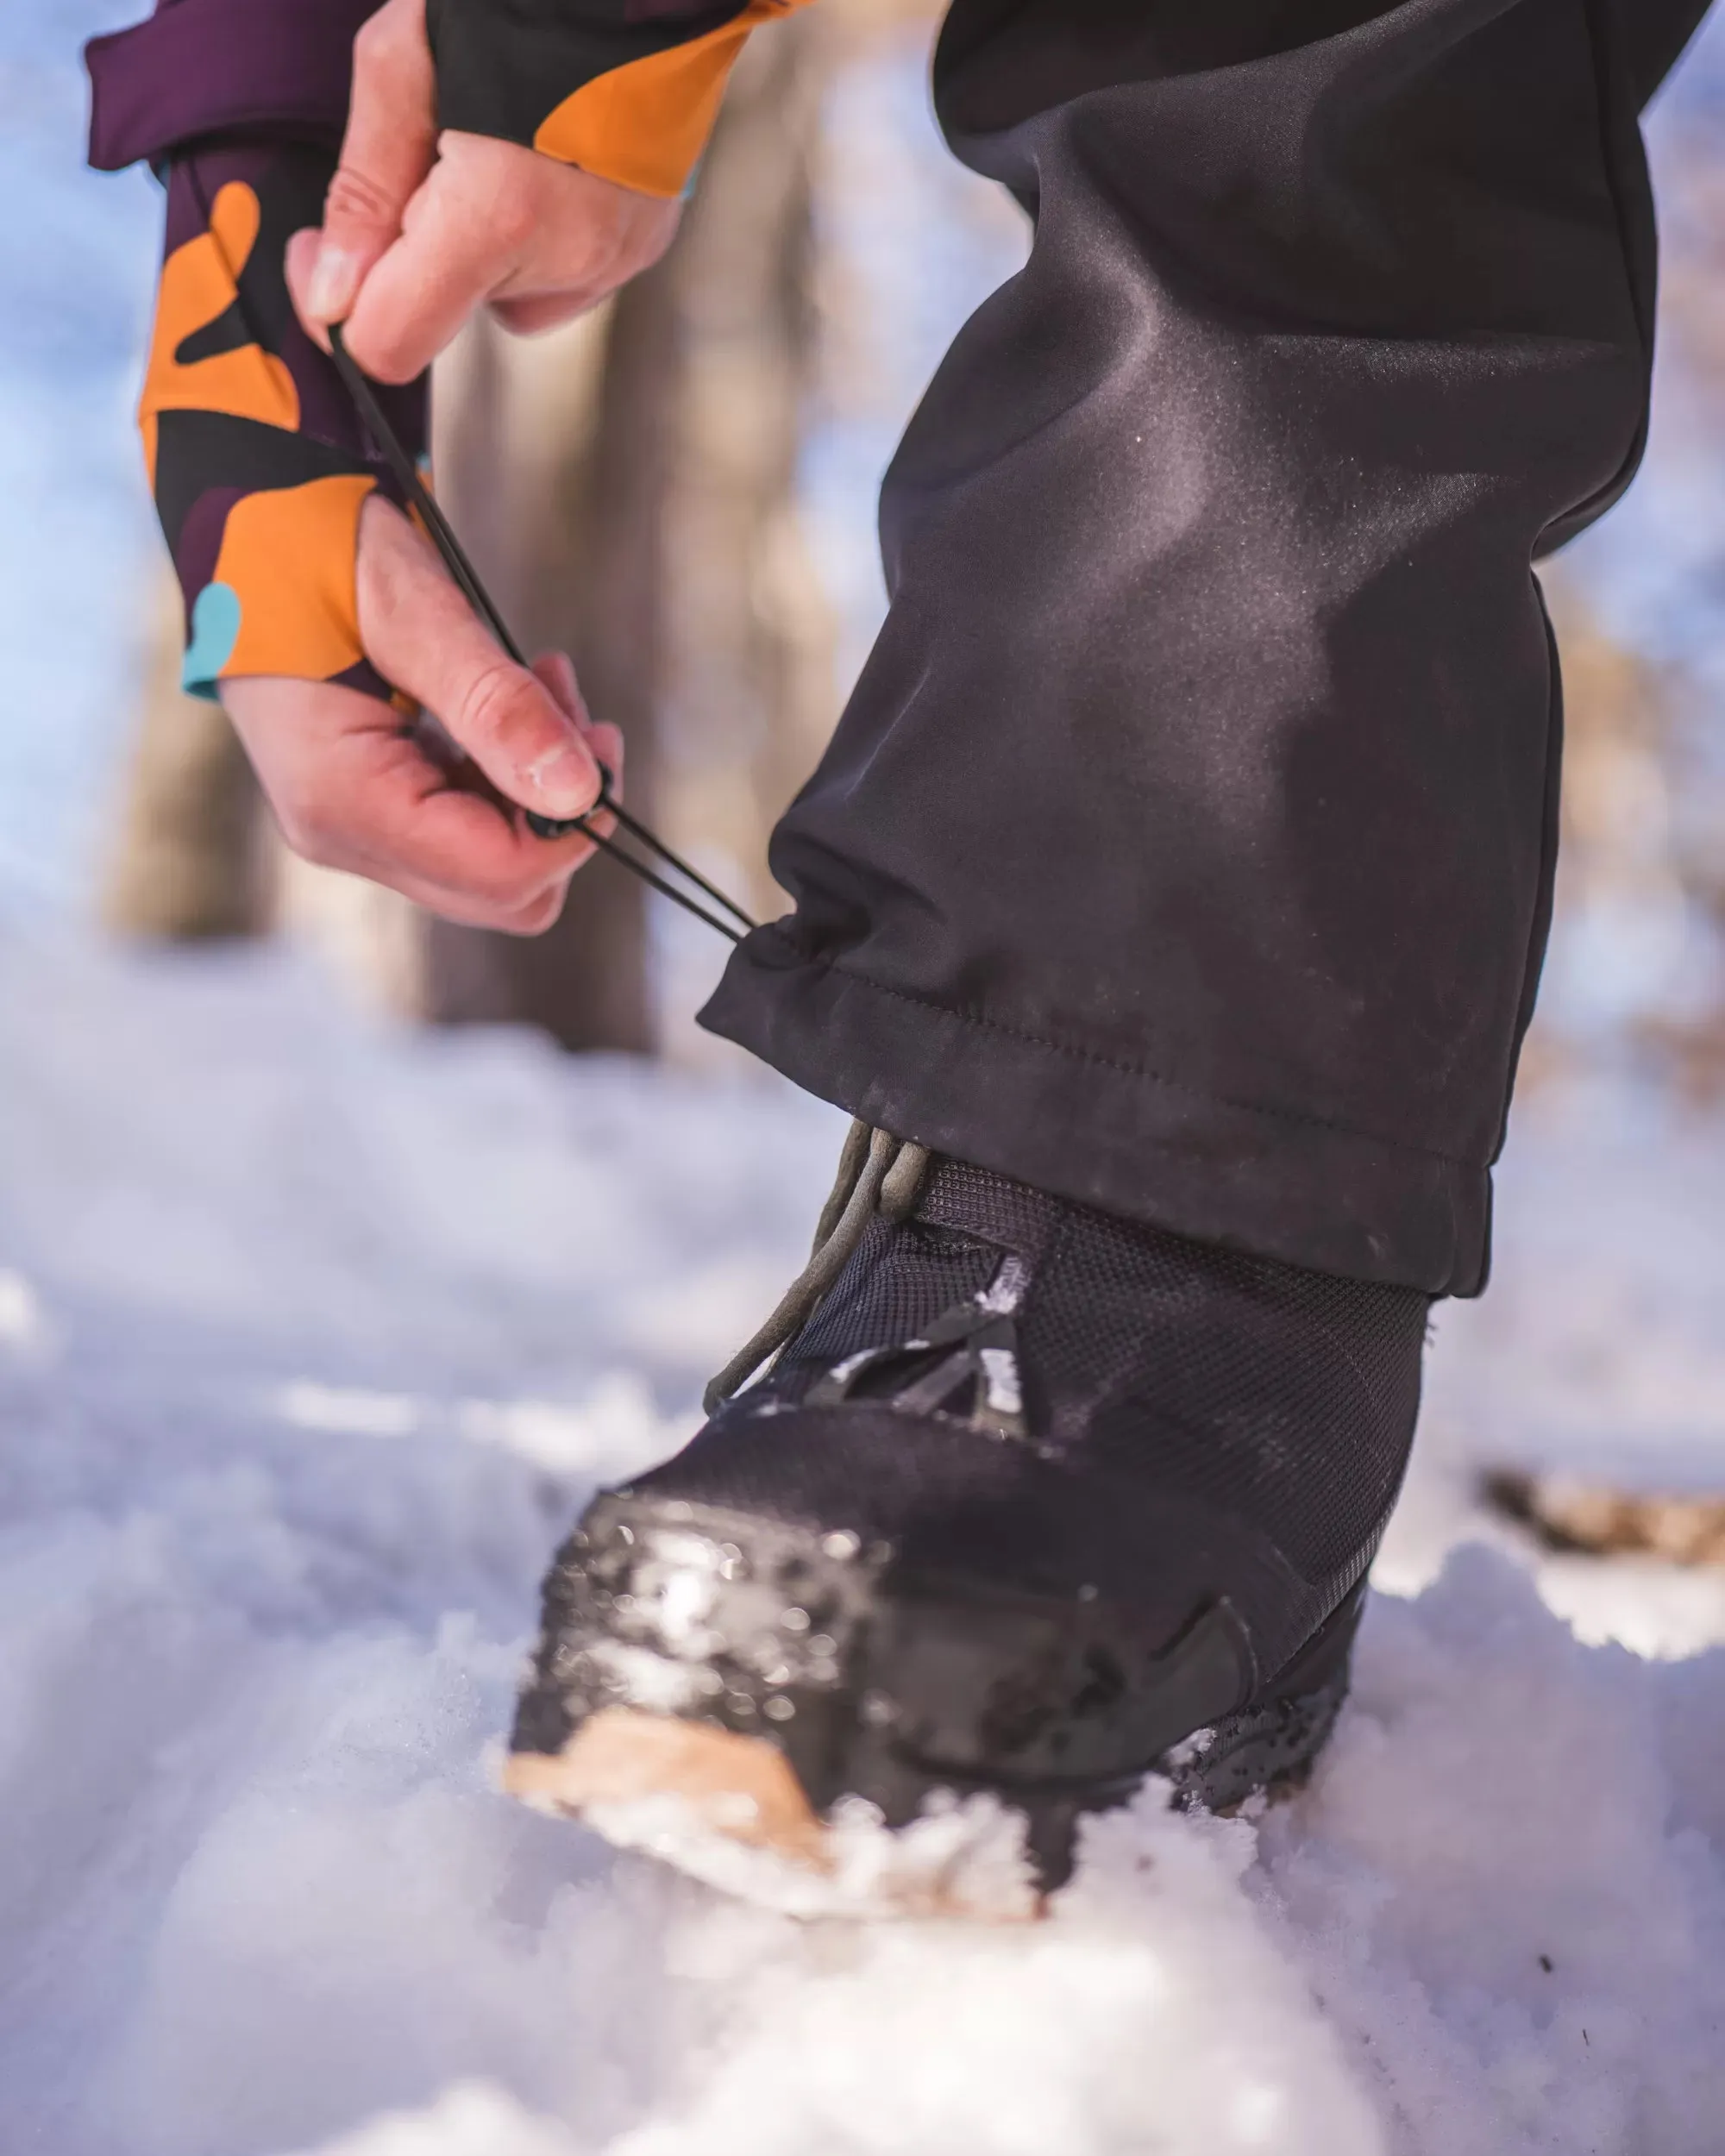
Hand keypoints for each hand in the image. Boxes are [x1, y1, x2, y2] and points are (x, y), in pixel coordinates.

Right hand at [221, 495, 621, 932]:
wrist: (244, 515)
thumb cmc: (313, 547)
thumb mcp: (414, 612)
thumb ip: (496, 706)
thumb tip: (579, 792)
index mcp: (342, 801)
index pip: (496, 873)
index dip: (572, 828)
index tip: (604, 739)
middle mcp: (341, 835)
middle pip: (499, 890)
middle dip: (559, 808)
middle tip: (579, 709)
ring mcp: (350, 828)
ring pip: (491, 865)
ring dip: (538, 785)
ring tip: (544, 680)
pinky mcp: (367, 806)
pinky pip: (465, 828)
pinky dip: (507, 773)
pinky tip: (513, 693)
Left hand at [288, 0, 682, 382]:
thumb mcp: (403, 61)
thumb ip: (362, 191)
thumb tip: (333, 296)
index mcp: (498, 215)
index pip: (392, 342)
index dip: (339, 313)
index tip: (321, 253)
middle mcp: (567, 260)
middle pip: (444, 316)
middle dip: (414, 254)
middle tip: (422, 154)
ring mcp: (615, 260)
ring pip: (501, 299)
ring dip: (476, 246)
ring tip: (497, 145)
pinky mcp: (644, 248)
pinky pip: (560, 276)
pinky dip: (534, 235)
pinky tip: (543, 157)